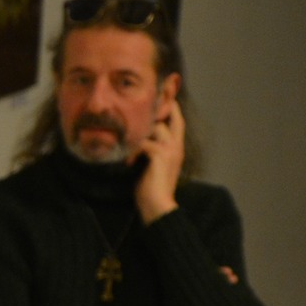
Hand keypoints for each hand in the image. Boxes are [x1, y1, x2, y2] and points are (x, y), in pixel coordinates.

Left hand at [133, 97, 184, 221]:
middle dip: (161, 108)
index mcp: (176, 149)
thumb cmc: (152, 190)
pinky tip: (128, 164)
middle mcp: (176, 146)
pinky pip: (143, 143)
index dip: (172, 109)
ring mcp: (170, 150)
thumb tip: (139, 142)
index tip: (164, 98)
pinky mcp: (159, 155)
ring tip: (129, 151)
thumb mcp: (153, 167)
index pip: (178, 122)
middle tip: (146, 105)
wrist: (158, 206)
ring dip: (138, 137)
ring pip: (154, 128)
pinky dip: (133, 152)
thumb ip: (151, 152)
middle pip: (171, 117)